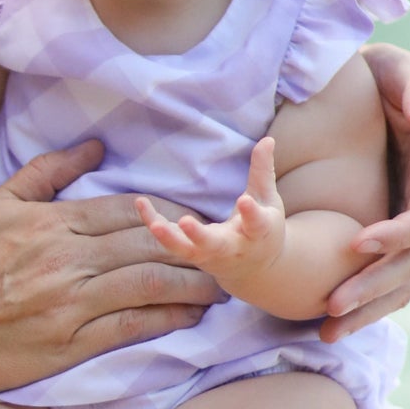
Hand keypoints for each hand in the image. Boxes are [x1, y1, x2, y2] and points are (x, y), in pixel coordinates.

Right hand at [0, 141, 226, 400]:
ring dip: (192, 282)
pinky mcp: (70, 344)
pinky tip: (191, 316)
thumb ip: (45, 172)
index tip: (195, 215)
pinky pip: (132, 327)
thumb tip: (93, 146)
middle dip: (192, 244)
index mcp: (50, 222)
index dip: (168, 211)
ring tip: (217, 282)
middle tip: (220, 246)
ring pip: (149, 284)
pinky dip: (167, 319)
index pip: (126, 210)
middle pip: (147, 244)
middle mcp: (66, 259)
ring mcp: (70, 303)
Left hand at [135, 138, 283, 295]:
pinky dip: (155, 224)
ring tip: (155, 226)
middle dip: (200, 236)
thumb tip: (268, 139)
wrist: (254, 269)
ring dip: (170, 239)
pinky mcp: (191, 254)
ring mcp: (209, 254)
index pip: (256, 224)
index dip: (251, 214)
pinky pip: (170, 242)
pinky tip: (141, 204)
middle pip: (215, 245)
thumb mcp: (267, 200)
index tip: (244, 200)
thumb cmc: (261, 228)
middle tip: (187, 223)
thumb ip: (263, 171)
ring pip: (187, 251)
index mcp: (257, 233)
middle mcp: (233, 247)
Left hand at [324, 44, 409, 339]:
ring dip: (366, 305)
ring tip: (327, 327)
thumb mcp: (403, 70)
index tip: (358, 243)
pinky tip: (328, 326)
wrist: (372, 87)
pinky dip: (363, 304)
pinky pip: (386, 279)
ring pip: (400, 279)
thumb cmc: (387, 75)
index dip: (398, 234)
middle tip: (334, 302)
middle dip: (374, 282)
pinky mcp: (394, 235)